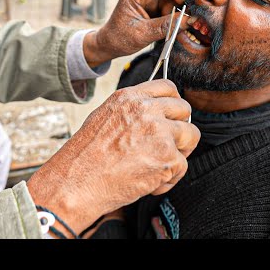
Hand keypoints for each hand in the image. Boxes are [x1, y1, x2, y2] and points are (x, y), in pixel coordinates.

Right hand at [27, 79, 199, 235]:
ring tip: (158, 164)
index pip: (167, 87)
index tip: (171, 116)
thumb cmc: (85, 156)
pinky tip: (150, 182)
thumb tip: (153, 114)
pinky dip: (169, 178)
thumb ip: (131, 110)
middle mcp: (146, 110)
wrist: (78, 181)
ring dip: (179, 152)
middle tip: (168, 145)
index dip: (173, 103)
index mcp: (129, 98)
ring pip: (191, 136)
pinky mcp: (167, 157)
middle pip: (184, 109)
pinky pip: (182, 165)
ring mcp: (159, 132)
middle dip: (180, 128)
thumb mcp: (103, 117)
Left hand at [83, 0, 193, 67]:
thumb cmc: (119, 38)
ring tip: (173, 25)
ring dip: (176, 10)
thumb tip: (189, 20)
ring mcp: (150, 0)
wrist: (110, 45)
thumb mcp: (142, 34)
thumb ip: (166, 26)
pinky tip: (172, 27)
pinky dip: (175, 16)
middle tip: (182, 13)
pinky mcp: (155, 9)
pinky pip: (170, 7)